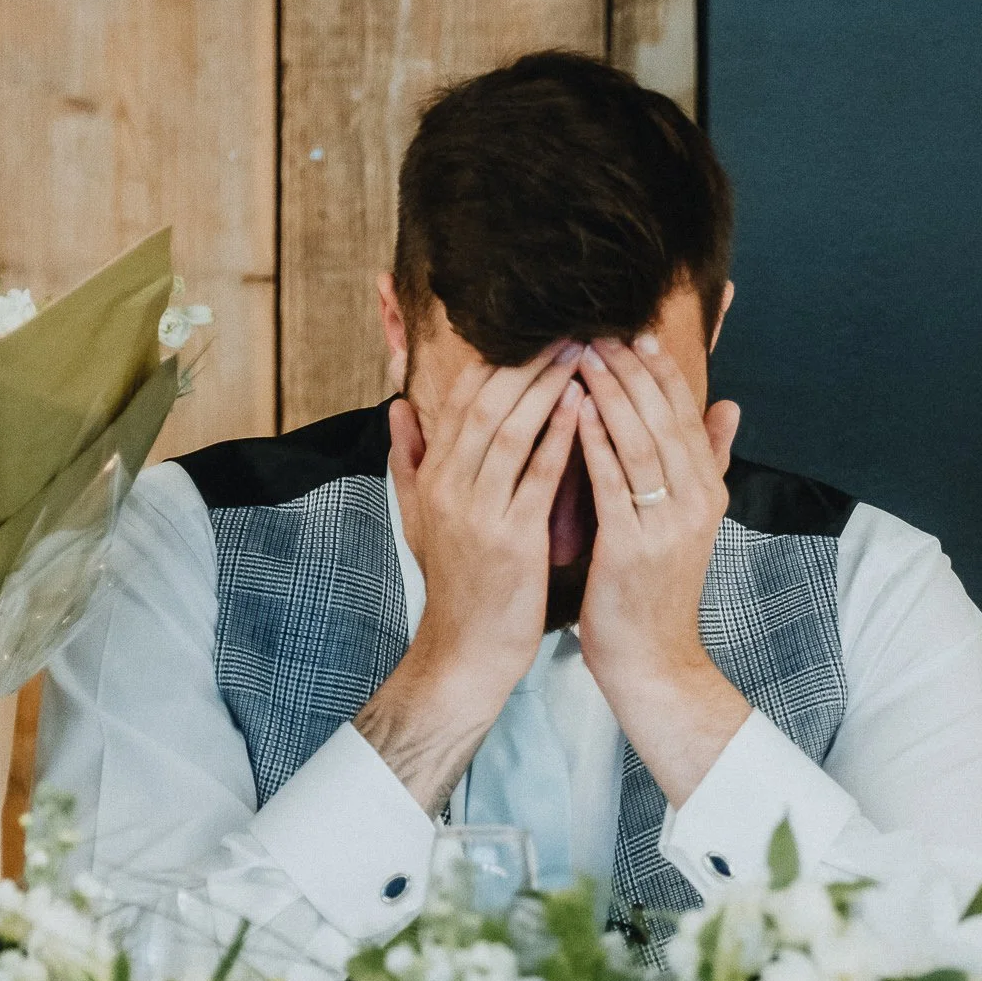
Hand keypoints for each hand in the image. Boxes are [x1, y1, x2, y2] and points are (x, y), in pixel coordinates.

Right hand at [355, 347, 583, 814]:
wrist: (466, 652)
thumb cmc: (458, 584)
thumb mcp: (421, 518)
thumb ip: (410, 460)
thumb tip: (397, 407)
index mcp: (433, 475)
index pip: (463, 398)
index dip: (500, 360)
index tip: (538, 329)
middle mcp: (449, 485)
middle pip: (486, 402)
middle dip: (528, 361)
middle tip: (570, 328)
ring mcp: (477, 511)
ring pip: (510, 430)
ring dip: (547, 386)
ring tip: (582, 353)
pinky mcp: (509, 539)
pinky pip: (536, 476)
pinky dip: (559, 438)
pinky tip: (584, 408)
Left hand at [575, 333, 750, 804]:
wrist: (654, 660)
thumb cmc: (656, 589)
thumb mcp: (691, 522)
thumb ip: (710, 462)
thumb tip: (729, 407)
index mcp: (710, 490)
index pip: (686, 413)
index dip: (660, 370)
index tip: (633, 331)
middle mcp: (696, 501)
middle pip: (664, 417)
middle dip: (631, 369)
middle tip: (600, 328)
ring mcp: (668, 523)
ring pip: (639, 441)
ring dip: (610, 393)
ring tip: (582, 354)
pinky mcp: (634, 546)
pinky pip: (612, 481)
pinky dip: (593, 440)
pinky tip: (572, 409)